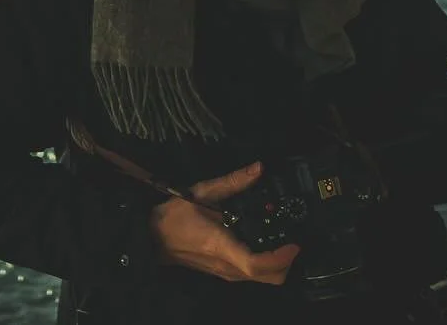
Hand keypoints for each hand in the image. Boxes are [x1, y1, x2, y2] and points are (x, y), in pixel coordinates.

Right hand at [149, 161, 299, 284]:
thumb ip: (232, 182)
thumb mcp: (201, 191)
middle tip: (295, 237)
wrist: (151, 237)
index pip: (256, 264)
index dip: (280, 257)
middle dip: (287, 262)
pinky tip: (265, 241)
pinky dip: (267, 264)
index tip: (295, 242)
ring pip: (263, 279)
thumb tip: (259, 168)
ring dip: (279, 264)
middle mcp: (227, 266)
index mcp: (221, 246)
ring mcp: (225, 273)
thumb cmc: (174, 215)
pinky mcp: (224, 272)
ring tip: (283, 237)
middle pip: (268, 278)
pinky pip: (253, 275)